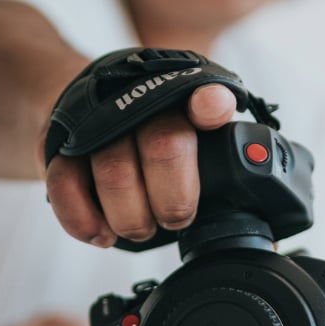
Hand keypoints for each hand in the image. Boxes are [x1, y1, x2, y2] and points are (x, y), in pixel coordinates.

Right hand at [45, 83, 237, 246]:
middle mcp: (140, 102)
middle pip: (164, 145)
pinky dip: (85, 221)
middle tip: (176, 219)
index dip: (210, 102)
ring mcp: (95, 122)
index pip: (202, 92)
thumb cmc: (148, 128)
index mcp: (181, 97)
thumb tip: (266, 217)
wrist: (83, 97)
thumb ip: (220, 158)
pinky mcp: (58, 144)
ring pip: (115, 172)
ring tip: (140, 227)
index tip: (213, 111)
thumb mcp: (189, 136)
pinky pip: (66, 186)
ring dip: (131, 216)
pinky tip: (103, 233)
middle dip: (174, 198)